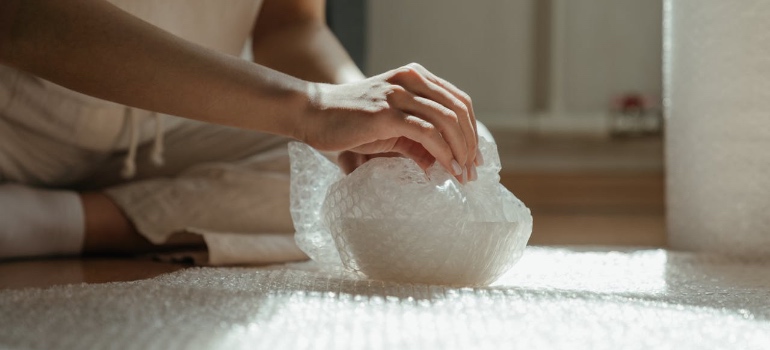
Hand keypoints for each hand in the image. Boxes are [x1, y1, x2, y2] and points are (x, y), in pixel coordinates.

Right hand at [300, 63, 479, 181]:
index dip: (471, 130)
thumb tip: (440, 164)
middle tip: (473, 172)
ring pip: (447, 120)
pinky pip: (427, 133)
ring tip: (463, 175)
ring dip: (461, 151)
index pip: (458, 101)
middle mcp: (410, 79)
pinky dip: (444, 153)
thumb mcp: (389, 126)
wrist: (312, 114)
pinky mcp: (386, 113)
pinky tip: (447, 170)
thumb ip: (415, 139)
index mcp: (414, 77)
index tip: (474, 158)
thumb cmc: (348, 122)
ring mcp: (398, 94)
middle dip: (470, 144)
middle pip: (459, 110)